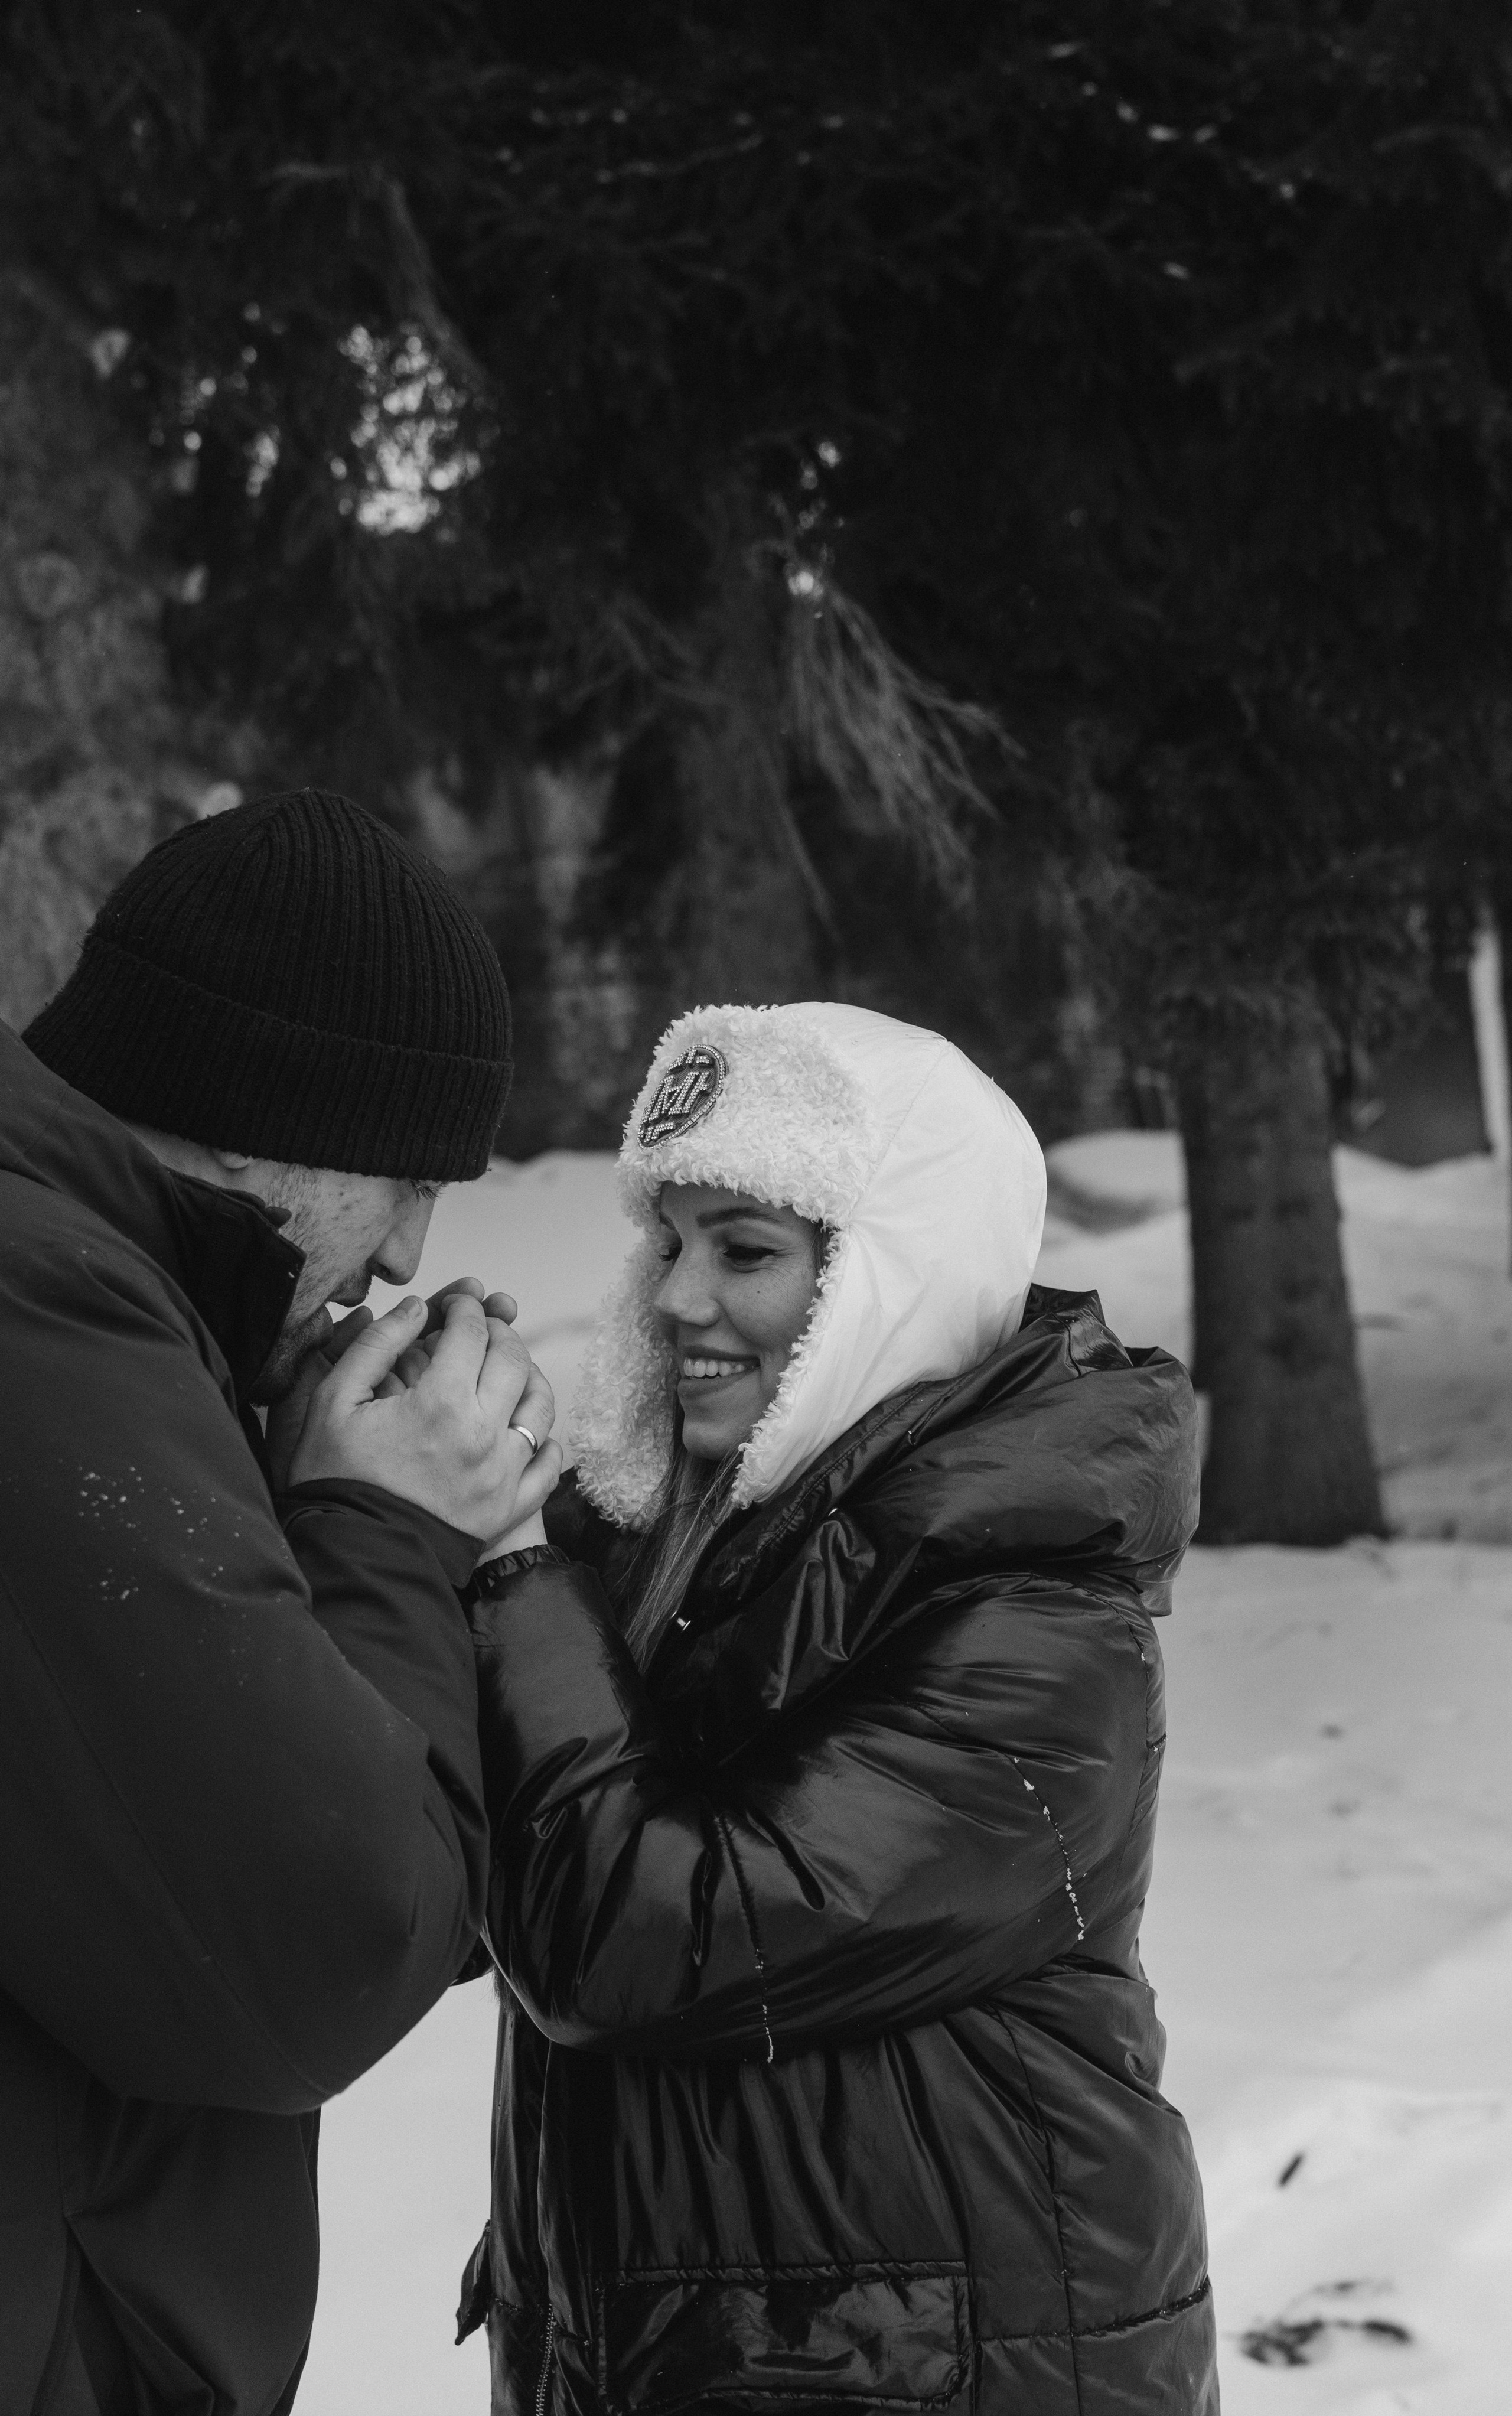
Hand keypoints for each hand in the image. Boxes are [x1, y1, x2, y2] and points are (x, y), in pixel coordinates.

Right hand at [287, 1291, 561, 1544]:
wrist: (352, 1557)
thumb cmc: (336, 1479)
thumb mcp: (334, 1402)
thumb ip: (376, 1346)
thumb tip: (417, 1308)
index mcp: (440, 1402)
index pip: (471, 1332)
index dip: (465, 1308)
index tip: (457, 1305)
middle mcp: (482, 1434)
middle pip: (513, 1360)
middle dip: (499, 1332)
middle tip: (482, 1329)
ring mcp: (502, 1473)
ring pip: (540, 1406)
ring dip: (528, 1377)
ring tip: (507, 1370)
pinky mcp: (509, 1507)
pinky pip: (547, 1465)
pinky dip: (544, 1439)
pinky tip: (525, 1428)